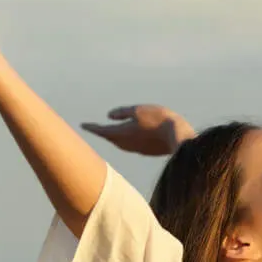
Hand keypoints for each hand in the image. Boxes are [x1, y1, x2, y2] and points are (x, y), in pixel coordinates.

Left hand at [81, 104, 195, 155]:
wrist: (179, 136)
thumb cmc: (158, 119)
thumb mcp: (138, 110)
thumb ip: (122, 113)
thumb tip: (109, 116)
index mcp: (122, 132)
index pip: (102, 130)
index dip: (92, 127)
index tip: (82, 125)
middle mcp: (127, 143)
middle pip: (110, 138)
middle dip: (103, 132)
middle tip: (95, 128)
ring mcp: (137, 149)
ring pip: (121, 143)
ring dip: (114, 137)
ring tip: (110, 131)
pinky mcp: (147, 151)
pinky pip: (132, 145)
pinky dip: (127, 139)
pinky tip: (131, 135)